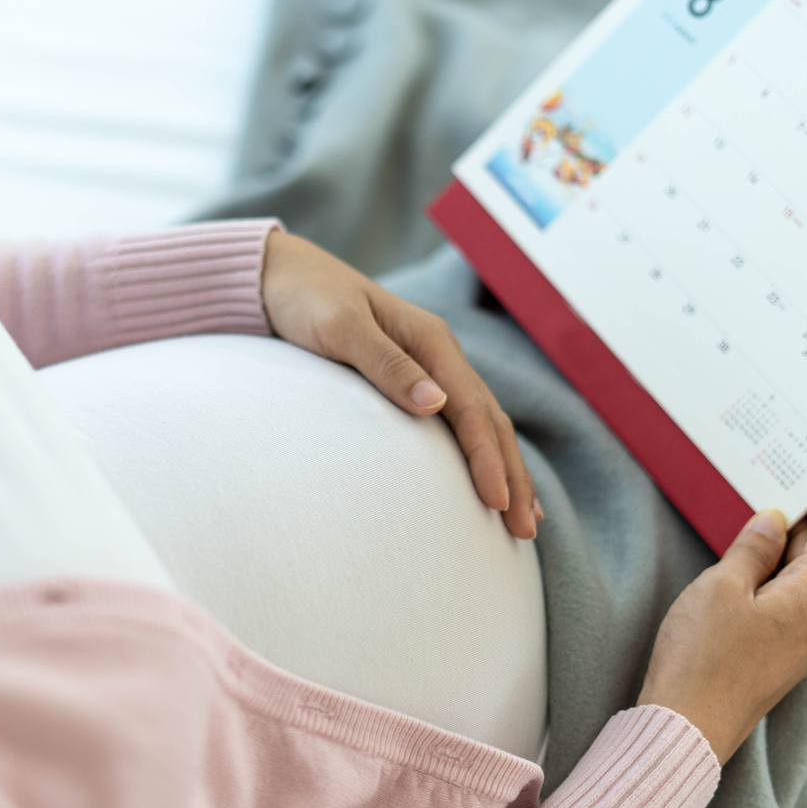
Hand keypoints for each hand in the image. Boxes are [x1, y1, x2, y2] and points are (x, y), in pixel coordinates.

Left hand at [260, 230, 541, 538]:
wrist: (282, 277)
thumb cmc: (307, 300)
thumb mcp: (340, 327)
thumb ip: (385, 363)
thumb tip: (436, 402)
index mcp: (431, 341)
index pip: (471, 409)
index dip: (487, 457)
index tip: (496, 502)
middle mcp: (440, 355)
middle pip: (491, 422)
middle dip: (512, 476)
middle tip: (525, 530)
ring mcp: (431, 369)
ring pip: (484, 426)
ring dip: (507, 472)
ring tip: (525, 520)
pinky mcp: (415, 383)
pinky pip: (462, 424)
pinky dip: (484, 457)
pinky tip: (493, 485)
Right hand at [637, 488, 806, 763]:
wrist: (687, 728)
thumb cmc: (701, 658)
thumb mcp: (720, 587)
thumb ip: (753, 549)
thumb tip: (774, 522)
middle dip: (803, 527)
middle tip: (775, 495)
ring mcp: (806, 646)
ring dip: (785, 555)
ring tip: (755, 530)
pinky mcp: (784, 661)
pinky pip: (792, 608)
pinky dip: (776, 582)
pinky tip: (747, 573)